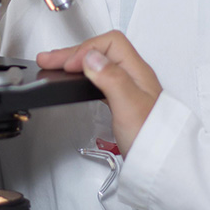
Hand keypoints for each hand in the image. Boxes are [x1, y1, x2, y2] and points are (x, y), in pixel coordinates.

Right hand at [37, 31, 161, 152]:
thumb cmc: (152, 139)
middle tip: (48, 59)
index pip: (109, 44)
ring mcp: (129, 88)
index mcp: (137, 71)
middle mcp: (134, 76)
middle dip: (73, 52)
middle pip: (102, 51)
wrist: (161, 166)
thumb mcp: (129, 106)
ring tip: (55, 65)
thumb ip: (111, 78)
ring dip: (76, 62)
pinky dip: (83, 76)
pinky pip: (100, 78)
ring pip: (99, 64)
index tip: (67, 67)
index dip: (85, 50)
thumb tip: (91, 57)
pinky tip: (76, 81)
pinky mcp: (123, 101)